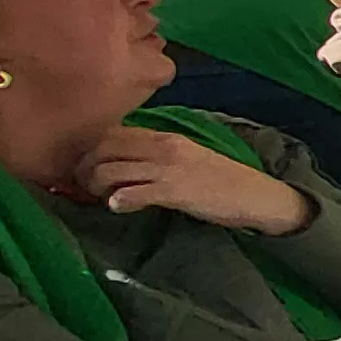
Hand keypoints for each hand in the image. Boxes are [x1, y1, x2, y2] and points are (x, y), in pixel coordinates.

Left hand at [83, 127, 313, 234]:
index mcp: (163, 137)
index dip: (88, 151)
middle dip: (83, 169)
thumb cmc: (219, 180)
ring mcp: (168, 169)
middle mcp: (162, 147)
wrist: (256, 195)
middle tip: (84, 187)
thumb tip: (121, 163)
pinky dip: (118, 200)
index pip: (110, 134)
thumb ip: (153, 156)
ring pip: (110, 170)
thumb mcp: (185, 158)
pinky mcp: (175, 191)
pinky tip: (117, 207)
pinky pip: (134, 192)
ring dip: (95, 187)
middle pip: (102, 150)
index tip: (84, 169)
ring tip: (100, 198)